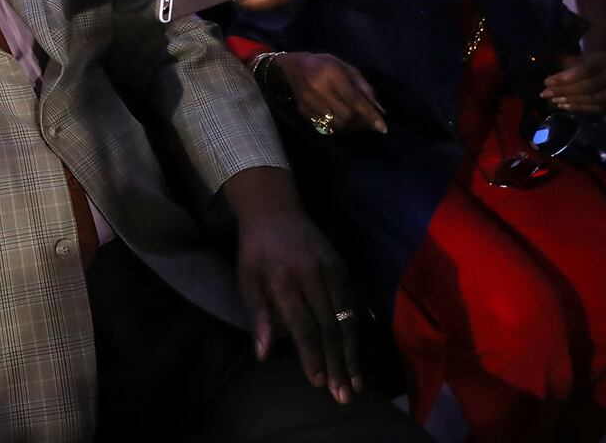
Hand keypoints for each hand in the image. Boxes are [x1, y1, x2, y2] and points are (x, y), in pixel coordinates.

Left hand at [223, 167, 363, 403]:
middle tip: (343, 395)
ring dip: (352, 354)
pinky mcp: (343, 268)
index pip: (302, 325)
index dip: (311, 355)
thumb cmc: (256, 252)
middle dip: (337, 364)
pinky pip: (354, 304)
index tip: (318, 382)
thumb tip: (261, 354)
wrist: (275, 211)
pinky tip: (359, 354)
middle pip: (329, 327)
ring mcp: (332, 271)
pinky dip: (357, 331)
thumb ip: (258, 316)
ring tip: (356, 382)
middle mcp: (313, 276)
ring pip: (346, 319)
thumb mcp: (246, 280)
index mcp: (284, 280)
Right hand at [273, 53, 386, 133]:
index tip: (382, 127)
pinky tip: (343, 120)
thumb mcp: (346, 68)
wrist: (292, 68)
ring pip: (336, 124)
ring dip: (352, 126)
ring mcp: (310, 103)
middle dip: (362, 122)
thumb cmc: (323, 64)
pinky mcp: (304, 112)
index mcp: (332, 75)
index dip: (369, 114)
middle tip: (370, 122)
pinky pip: (326, 126)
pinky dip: (339, 126)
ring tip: (358, 121)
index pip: (353, 99)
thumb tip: (379, 109)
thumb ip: (364, 87)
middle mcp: (319, 90)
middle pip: (346, 115)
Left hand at [540, 53, 605, 114]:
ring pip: (595, 99)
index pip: (585, 70)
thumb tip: (548, 84)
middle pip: (590, 86)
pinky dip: (580, 108)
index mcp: (605, 59)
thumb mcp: (575, 62)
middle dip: (566, 91)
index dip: (565, 78)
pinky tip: (566, 106)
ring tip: (556, 101)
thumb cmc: (585, 65)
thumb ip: (563, 72)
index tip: (547, 83)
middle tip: (547, 94)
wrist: (604, 70)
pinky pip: (599, 108)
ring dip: (573, 101)